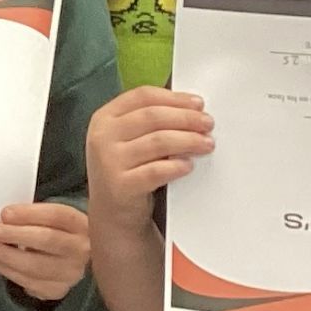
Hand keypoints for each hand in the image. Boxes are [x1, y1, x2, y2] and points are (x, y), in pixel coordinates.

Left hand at [0, 200, 90, 300]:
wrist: (72, 259)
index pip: (57, 216)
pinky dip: (8, 271)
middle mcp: (81, 250)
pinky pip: (29, 283)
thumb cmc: (56, 232)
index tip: (5, 213)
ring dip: (6, 256)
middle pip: (47, 241)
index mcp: (80, 224)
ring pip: (36, 267)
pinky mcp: (57, 290)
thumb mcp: (51, 218)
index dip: (29, 214)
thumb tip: (4, 218)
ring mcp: (71, 273)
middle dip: (15, 235)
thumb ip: (32, 216)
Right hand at [86, 89, 213, 224]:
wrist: (111, 214)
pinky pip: (156, 171)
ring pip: (157, 142)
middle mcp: (102, 136)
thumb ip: (151, 122)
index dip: (174, 98)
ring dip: (188, 140)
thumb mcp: (128, 140)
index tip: (199, 104)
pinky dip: (176, 166)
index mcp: (105, 117)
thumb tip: (192, 109)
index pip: (142, 97)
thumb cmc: (128, 170)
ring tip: (207, 144)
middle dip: (186, 118)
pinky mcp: (120, 186)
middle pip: (152, 116)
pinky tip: (189, 165)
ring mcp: (108, 162)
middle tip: (208, 124)